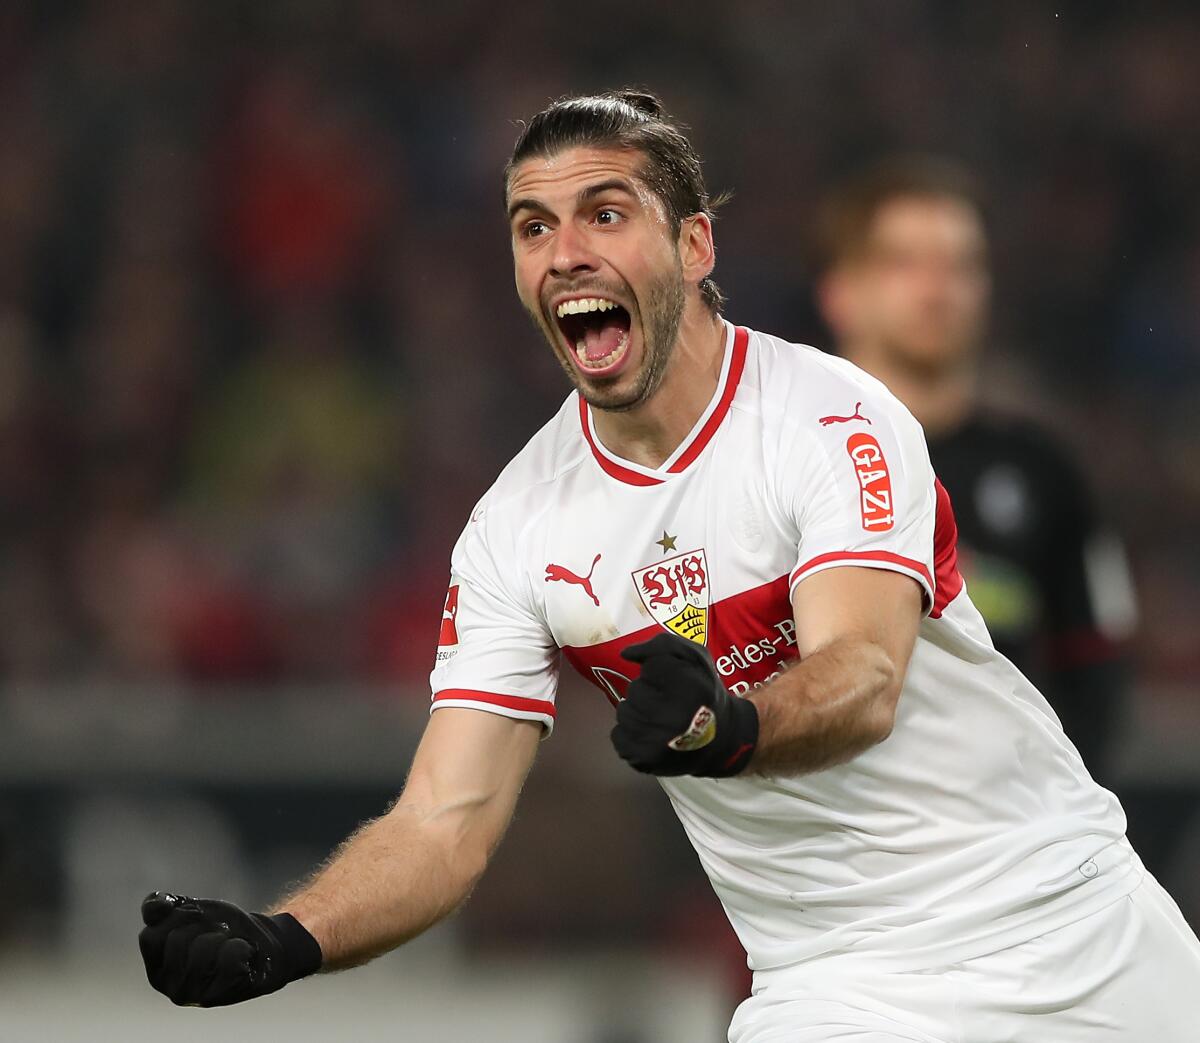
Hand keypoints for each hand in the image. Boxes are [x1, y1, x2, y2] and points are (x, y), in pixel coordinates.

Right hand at [139, 891, 321, 1006]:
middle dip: (205, 926)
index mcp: (155, 963)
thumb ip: (162, 905)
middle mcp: (166, 984)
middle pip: (177, 940)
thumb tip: (157, 908)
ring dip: (223, 936)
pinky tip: (243, 956)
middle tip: (219, 931)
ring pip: (202, 949)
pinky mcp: (214, 998)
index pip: (150, 936)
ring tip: (230, 944)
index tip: (199, 915)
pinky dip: (240, 948)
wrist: (262, 943)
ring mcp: (188, 993)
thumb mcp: (191, 908)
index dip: (179, 916)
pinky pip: (227, 960)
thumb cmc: (222, 927)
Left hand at [612, 632, 758, 776]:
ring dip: (638, 711)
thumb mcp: (695, 658)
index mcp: (690, 688)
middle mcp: (672, 717)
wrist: (719, 740)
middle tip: (669, 702)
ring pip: (624, 711)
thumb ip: (662, 645)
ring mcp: (656, 741)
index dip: (662, 671)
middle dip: (648, 691)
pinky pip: (617, 734)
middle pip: (635, 689)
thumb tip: (625, 654)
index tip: (677, 682)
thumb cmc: (703, 693)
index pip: (651, 666)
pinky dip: (630, 733)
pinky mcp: (642, 758)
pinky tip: (651, 734)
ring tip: (660, 718)